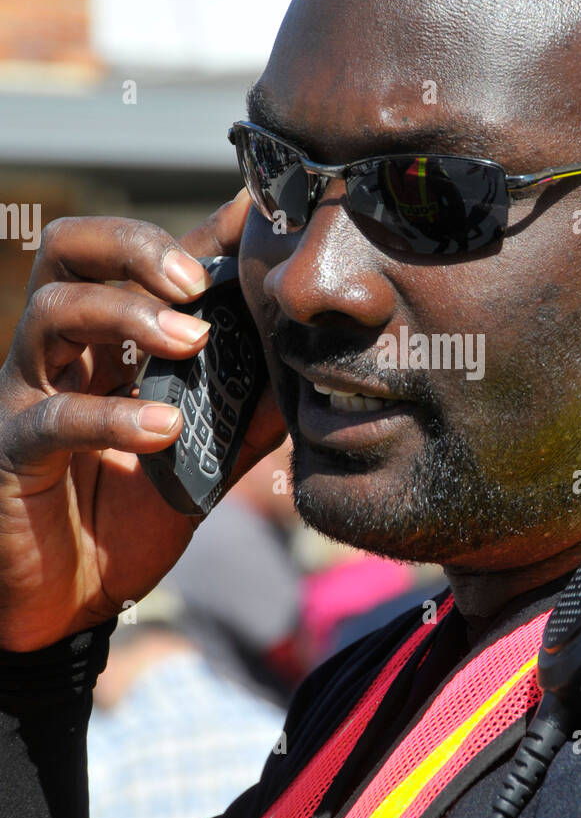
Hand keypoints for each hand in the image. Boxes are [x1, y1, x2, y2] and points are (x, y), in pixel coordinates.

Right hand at [0, 192, 285, 650]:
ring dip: (127, 312)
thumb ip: (251, 413)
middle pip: (69, 250)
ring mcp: (27, 395)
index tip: (258, 213)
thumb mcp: (206, 459)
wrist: (69, 604)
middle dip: (136, 246)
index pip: (142, 262)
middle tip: (197, 282)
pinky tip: (164, 428)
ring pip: (53, 311)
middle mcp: (63, 354)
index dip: (197, 232)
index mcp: (108, 344)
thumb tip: (314, 371)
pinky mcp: (12, 451)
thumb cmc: (128, 519)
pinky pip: (52, 417)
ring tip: (192, 341)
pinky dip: (112, 416)